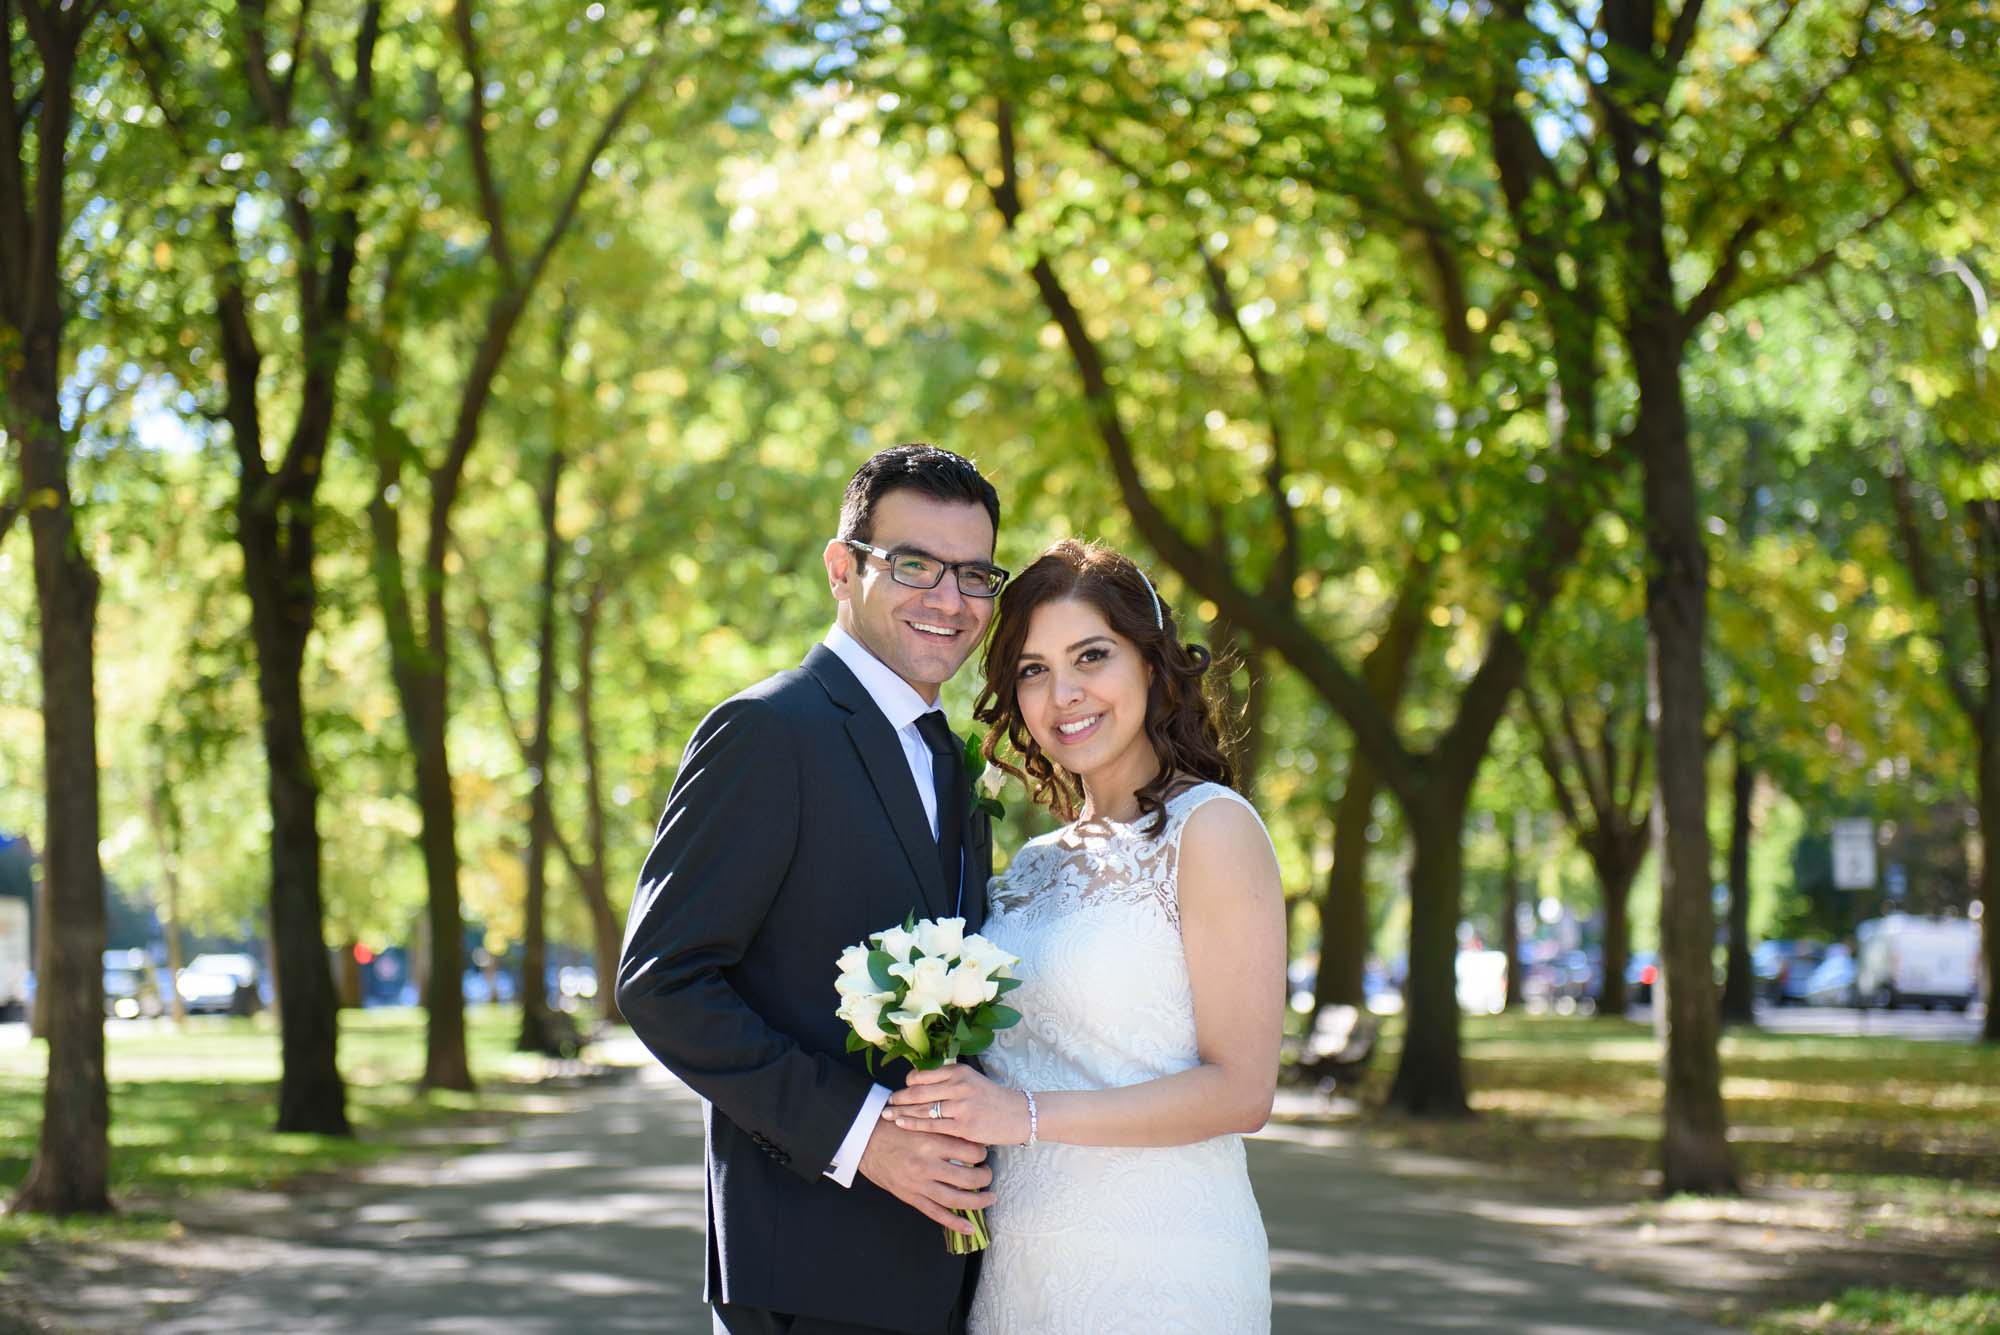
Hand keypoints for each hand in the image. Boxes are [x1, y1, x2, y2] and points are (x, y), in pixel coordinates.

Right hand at [857, 1119, 994, 1236]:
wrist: (865, 1141)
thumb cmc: (894, 1127)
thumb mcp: (921, 1121)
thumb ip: (944, 1128)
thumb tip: (971, 1135)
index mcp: (931, 1141)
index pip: (970, 1151)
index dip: (982, 1152)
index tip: (984, 1152)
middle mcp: (927, 1165)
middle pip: (968, 1177)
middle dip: (985, 1177)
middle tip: (989, 1174)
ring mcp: (919, 1184)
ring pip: (955, 1199)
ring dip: (977, 1202)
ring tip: (990, 1198)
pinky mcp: (911, 1197)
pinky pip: (936, 1214)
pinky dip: (955, 1223)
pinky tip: (970, 1228)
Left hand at [884, 1064, 1029, 1147]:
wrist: (1019, 1114)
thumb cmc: (992, 1099)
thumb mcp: (971, 1080)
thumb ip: (948, 1081)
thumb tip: (920, 1084)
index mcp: (958, 1071)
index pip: (923, 1076)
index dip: (907, 1084)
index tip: (899, 1091)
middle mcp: (958, 1085)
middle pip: (918, 1091)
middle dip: (899, 1099)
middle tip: (885, 1105)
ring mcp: (960, 1105)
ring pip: (922, 1108)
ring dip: (901, 1112)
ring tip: (887, 1116)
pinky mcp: (963, 1125)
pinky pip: (932, 1124)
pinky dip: (914, 1124)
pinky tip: (902, 1124)